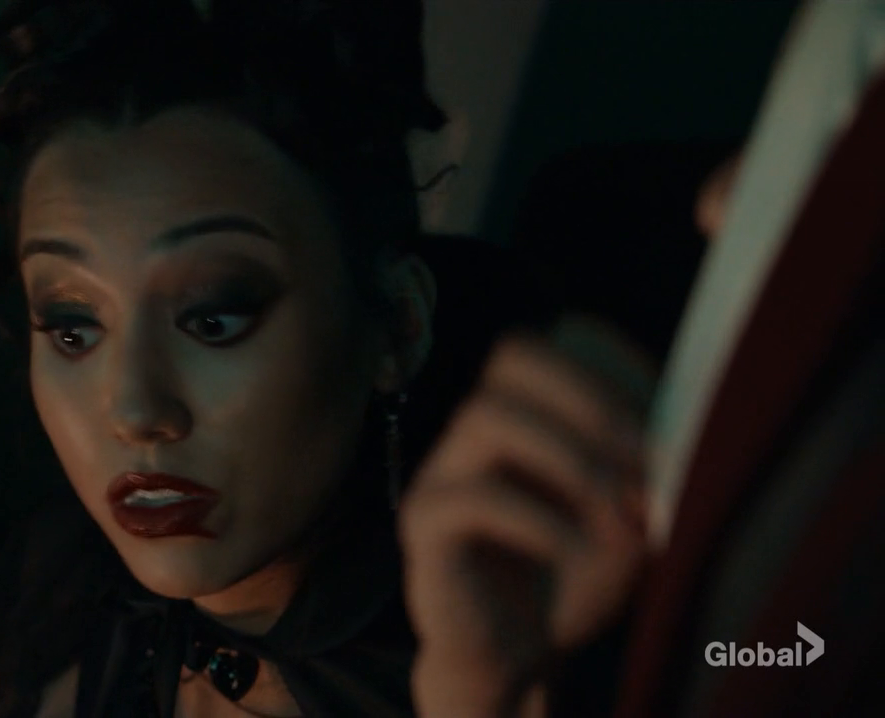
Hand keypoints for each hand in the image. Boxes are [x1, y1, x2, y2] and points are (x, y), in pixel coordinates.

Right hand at [399, 329, 650, 716]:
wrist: (515, 657)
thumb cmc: (572, 578)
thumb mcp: (626, 516)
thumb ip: (645, 471)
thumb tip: (681, 436)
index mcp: (526, 411)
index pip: (560, 340)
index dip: (618, 369)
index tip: (670, 424)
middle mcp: (478, 428)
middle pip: (514, 354)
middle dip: (590, 397)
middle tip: (642, 458)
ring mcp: (443, 470)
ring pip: (484, 414)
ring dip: (566, 456)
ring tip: (612, 505)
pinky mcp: (424, 524)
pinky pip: (472, 497)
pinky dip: (537, 520)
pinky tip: (572, 551)